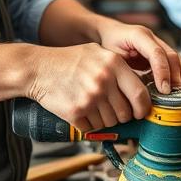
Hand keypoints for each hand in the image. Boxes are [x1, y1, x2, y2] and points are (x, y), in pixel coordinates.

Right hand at [26, 43, 152, 130]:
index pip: (140, 94)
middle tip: (111, 110)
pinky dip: (89, 124)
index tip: (140, 112)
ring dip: (104, 120)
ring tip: (92, 107)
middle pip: (125, 113)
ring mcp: (90, 97)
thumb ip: (119, 67)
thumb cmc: (68, 61)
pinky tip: (81, 112)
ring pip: (110, 123)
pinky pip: (93, 128)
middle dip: (121, 116)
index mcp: (114, 64)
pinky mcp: (76, 112)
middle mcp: (104, 81)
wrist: (37, 68)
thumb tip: (142, 89)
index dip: (143, 108)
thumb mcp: (97, 52)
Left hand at [95, 20, 180, 92]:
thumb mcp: (110, 58)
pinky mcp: (160, 50)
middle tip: (176, 95)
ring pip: (176, 58)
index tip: (164, 90)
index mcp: (138, 35)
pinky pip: (174, 61)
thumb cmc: (105, 47)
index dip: (162, 72)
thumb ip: (123, 71)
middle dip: (175, 76)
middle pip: (170, 55)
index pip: (156, 53)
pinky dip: (180, 74)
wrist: (106, 33)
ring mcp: (157, 42)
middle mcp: (151, 37)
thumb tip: (137, 93)